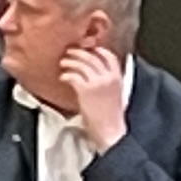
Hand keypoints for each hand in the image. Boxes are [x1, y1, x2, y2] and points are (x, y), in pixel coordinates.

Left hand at [62, 38, 131, 153]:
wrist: (110, 132)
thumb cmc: (111, 118)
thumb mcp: (116, 95)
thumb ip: (108, 82)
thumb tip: (97, 74)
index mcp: (117, 78)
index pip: (108, 55)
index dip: (96, 49)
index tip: (88, 48)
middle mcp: (108, 77)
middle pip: (91, 56)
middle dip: (79, 52)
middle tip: (70, 52)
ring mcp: (97, 83)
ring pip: (81, 63)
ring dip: (70, 61)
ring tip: (64, 63)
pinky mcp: (86, 91)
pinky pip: (73, 76)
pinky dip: (66, 75)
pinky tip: (63, 77)